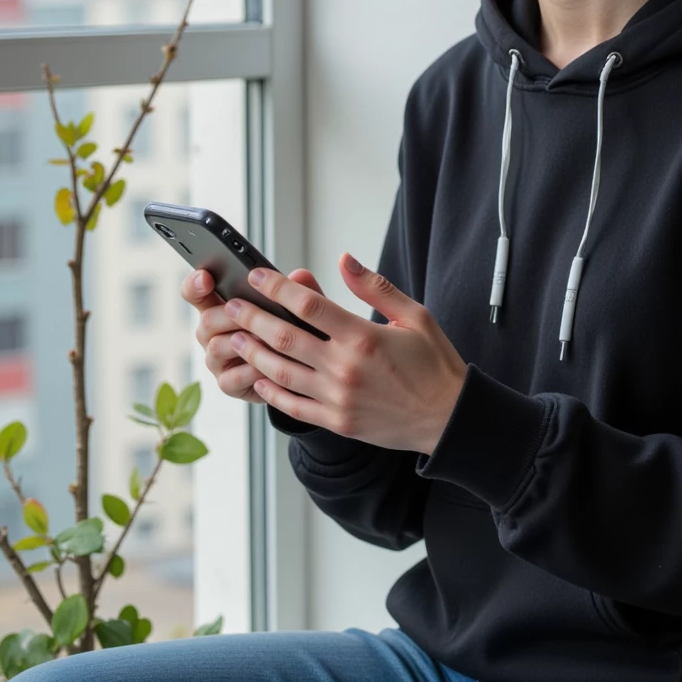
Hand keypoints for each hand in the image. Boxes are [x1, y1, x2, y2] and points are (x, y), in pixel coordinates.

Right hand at [183, 265, 327, 406]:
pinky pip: (231, 377)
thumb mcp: (296, 308)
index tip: (206, 277)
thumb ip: (297, 291)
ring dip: (243, 342)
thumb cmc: (292, 334)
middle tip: (249, 311)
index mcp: (222, 307)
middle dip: (229, 315)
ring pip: (216, 347)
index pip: (196, 292)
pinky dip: (251, 371)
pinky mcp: (228, 384)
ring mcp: (218, 360)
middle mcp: (214, 333)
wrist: (300, 373)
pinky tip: (269, 367)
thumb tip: (300, 275)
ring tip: (267, 339)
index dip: (195, 284)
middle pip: (206, 319)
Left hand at [218, 253, 468, 454]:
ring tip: (236, 339)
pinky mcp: (337, 421)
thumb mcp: (415, 316)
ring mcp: (338, 398)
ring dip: (255, 353)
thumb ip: (375, 288)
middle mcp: (345, 368)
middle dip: (253, 319)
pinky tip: (259, 378)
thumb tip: (344, 259)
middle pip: (285, 337)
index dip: (277, 288)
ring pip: (282, 373)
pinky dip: (271, 392)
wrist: (449, 418)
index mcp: (363, 337)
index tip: (257, 277)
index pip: (308, 305)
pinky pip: (294, 406)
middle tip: (232, 306)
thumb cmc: (434, 365)